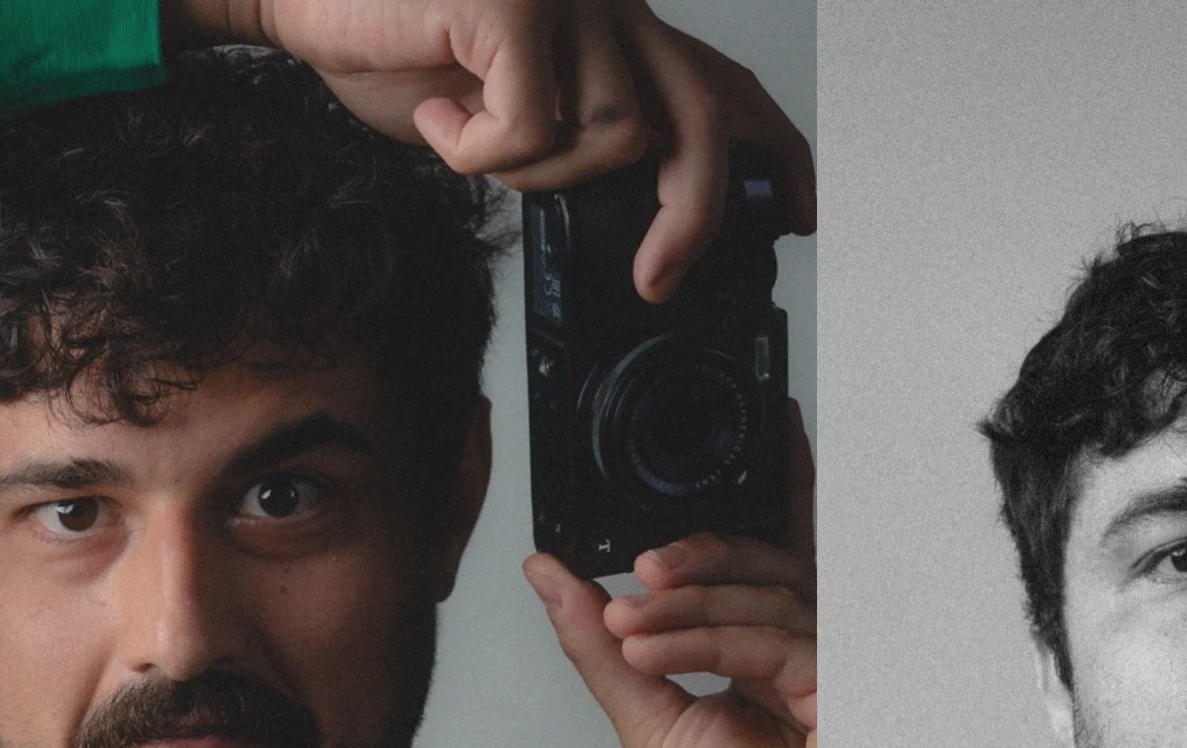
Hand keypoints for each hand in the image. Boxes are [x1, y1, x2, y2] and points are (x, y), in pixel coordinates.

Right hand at [178, 5, 814, 292]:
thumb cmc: (389, 43)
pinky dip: (480, 148)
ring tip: (467, 135)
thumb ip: (568, 142)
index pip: (722, 83)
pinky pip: (535, 126)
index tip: (797, 211)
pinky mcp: (520, 1)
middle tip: (656, 280)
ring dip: (537, 172)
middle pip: (699, 117)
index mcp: (616, 21)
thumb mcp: (500, 110)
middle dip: (694, 214)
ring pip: (611, 136)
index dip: (772, 151)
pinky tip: (436, 111)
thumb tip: (625, 219)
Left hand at [528, 409, 814, 747]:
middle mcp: (811, 650)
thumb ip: (601, 646)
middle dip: (694, 561)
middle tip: (630, 575)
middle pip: (764, 565)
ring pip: (763, 597)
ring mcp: (836, 669)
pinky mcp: (848, 696)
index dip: (765, 489)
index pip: (765, 555)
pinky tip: (652, 650)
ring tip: (624, 631)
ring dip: (683, 610)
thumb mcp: (645, 721)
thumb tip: (547, 574)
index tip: (747, 435)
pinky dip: (705, 640)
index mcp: (771, 649)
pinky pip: (774, 641)